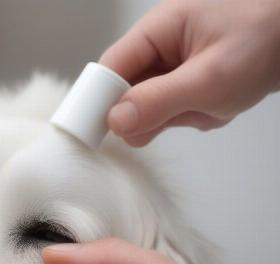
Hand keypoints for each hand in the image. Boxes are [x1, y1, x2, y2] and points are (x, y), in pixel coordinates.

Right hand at [100, 0, 279, 145]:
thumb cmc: (264, 42)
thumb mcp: (209, 79)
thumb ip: (158, 102)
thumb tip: (114, 122)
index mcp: (157, 30)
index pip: (109, 70)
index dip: (98, 103)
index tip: (98, 136)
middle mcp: (158, 46)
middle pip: (125, 92)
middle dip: (148, 113)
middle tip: (182, 114)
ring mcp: (172, 65)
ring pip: (147, 107)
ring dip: (173, 117)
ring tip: (208, 104)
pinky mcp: (184, 81)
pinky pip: (169, 109)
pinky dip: (188, 116)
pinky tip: (212, 106)